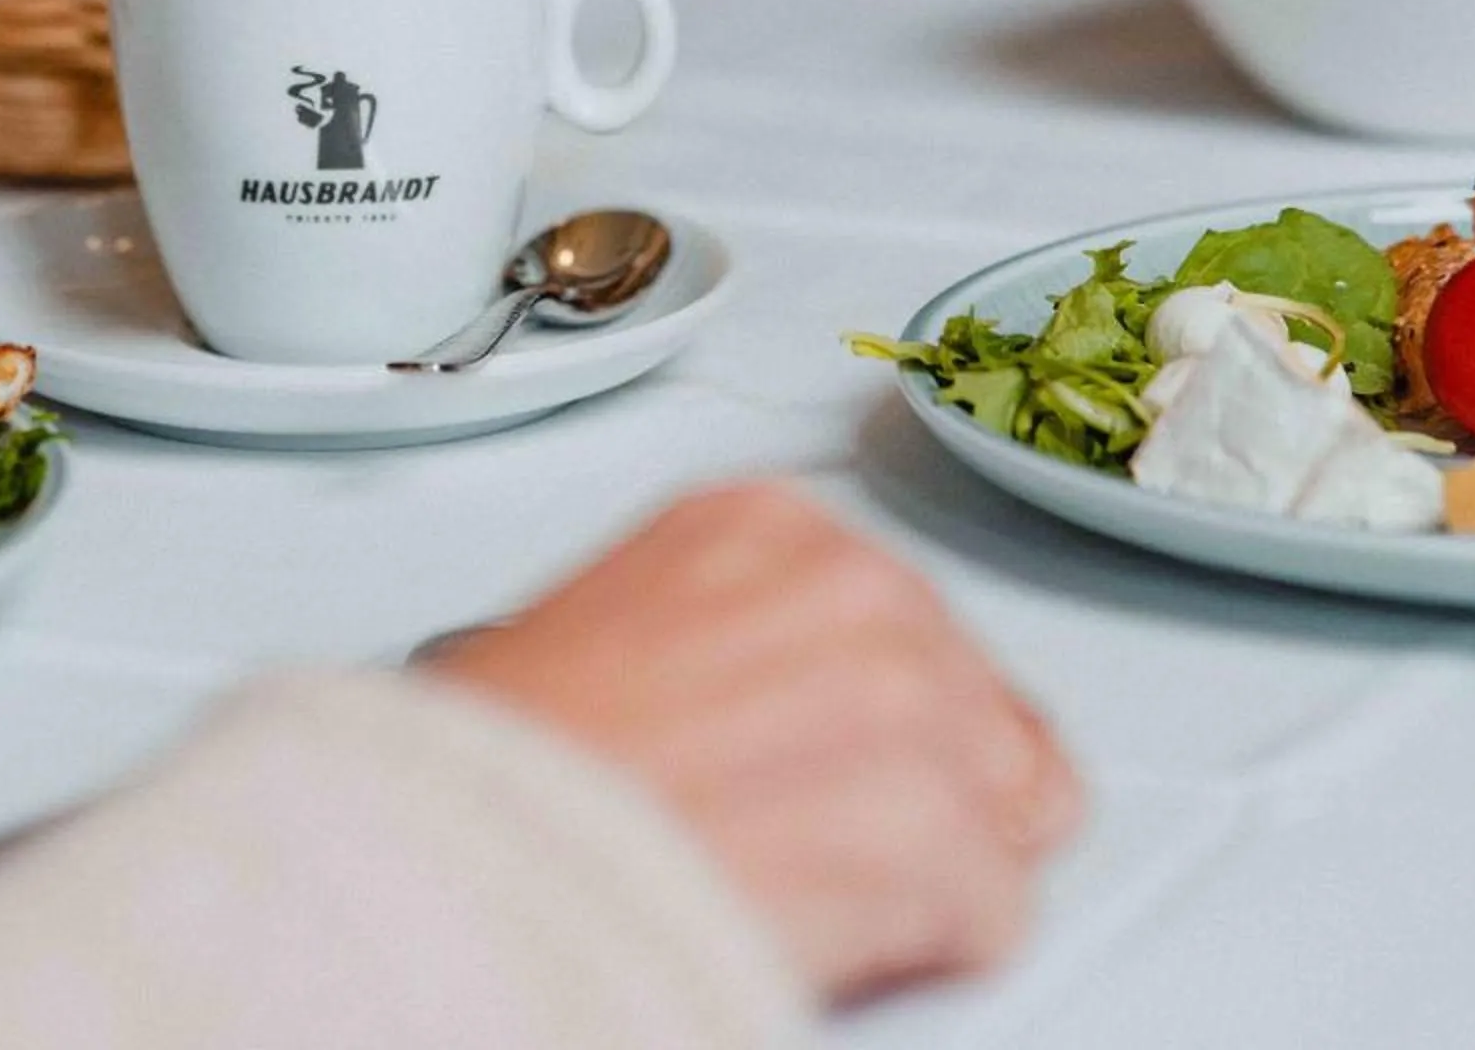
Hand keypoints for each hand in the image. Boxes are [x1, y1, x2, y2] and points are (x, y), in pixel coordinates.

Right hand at [427, 482, 1081, 1004]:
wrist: (467, 855)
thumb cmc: (501, 768)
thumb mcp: (611, 627)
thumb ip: (732, 636)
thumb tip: (783, 710)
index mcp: (764, 523)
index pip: (912, 619)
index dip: (884, 718)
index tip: (836, 762)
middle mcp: (851, 587)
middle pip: (980, 712)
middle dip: (933, 793)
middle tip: (830, 849)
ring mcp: (901, 700)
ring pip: (1008, 812)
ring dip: (934, 870)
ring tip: (820, 895)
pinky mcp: (930, 827)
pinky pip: (994, 914)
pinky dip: (929, 952)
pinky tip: (832, 939)